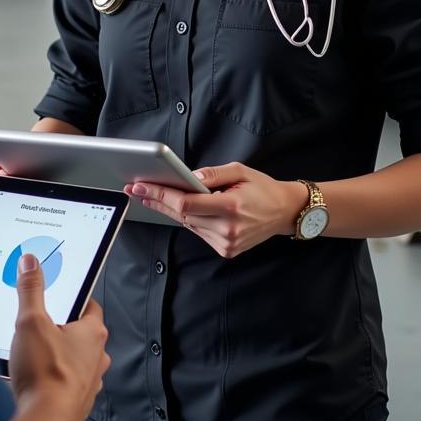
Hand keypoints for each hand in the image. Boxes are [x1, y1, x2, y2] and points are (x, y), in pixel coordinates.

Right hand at [8, 254, 109, 420]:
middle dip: (61, 327)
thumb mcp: (31, 321)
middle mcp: (96, 357)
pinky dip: (52, 377)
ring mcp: (87, 381)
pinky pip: (65, 381)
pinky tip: (33, 377)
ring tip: (33, 352)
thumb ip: (31, 290)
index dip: (73, 296)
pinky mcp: (74, 400)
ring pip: (74, 359)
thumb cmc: (45, 375)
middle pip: (80, 332)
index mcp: (93, 332)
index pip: (89, 304)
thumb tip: (31, 264)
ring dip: (57, 355)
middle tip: (40, 323)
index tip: (61, 292)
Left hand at [125, 163, 307, 258]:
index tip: (142, 186)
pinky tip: (175, 208)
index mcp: (231, 207)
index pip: (187, 204)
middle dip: (157, 201)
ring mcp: (226, 243)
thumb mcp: (240, 171)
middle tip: (136, 190)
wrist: (284, 212)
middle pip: (182, 215)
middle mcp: (227, 229)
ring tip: (149, 196)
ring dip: (168, 210)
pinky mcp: (226, 250)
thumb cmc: (263, 188)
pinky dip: (187, 219)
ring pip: (188, 225)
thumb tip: (190, 177)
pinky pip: (199, 231)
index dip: (161, 195)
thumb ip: (213, 174)